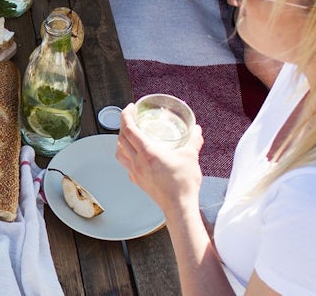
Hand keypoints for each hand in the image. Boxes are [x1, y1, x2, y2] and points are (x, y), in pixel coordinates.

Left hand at [115, 103, 203, 217]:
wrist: (179, 206)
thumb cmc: (183, 184)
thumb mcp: (190, 157)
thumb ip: (193, 140)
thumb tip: (197, 130)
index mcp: (147, 152)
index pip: (129, 129)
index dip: (126, 115)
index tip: (130, 108)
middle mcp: (137, 161)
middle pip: (121, 138)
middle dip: (123, 125)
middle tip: (131, 119)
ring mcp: (135, 172)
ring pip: (119, 152)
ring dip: (121, 140)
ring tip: (128, 136)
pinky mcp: (137, 181)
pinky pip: (125, 164)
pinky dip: (126, 156)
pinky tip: (134, 156)